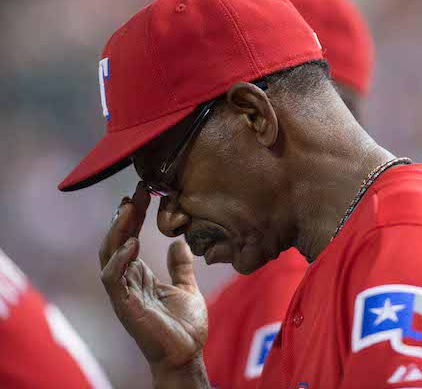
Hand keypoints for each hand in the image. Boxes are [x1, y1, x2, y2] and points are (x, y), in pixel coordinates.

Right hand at [99, 183, 207, 373]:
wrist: (187, 355)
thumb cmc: (184, 326)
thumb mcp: (186, 287)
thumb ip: (180, 266)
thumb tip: (178, 243)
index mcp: (139, 276)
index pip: (130, 238)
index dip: (134, 215)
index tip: (144, 192)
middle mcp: (127, 281)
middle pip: (116, 241)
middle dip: (125, 215)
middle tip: (137, 191)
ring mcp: (123, 293)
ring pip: (109, 255)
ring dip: (118, 230)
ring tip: (129, 207)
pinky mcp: (125, 306)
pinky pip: (113, 279)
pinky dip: (120, 259)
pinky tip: (133, 242)